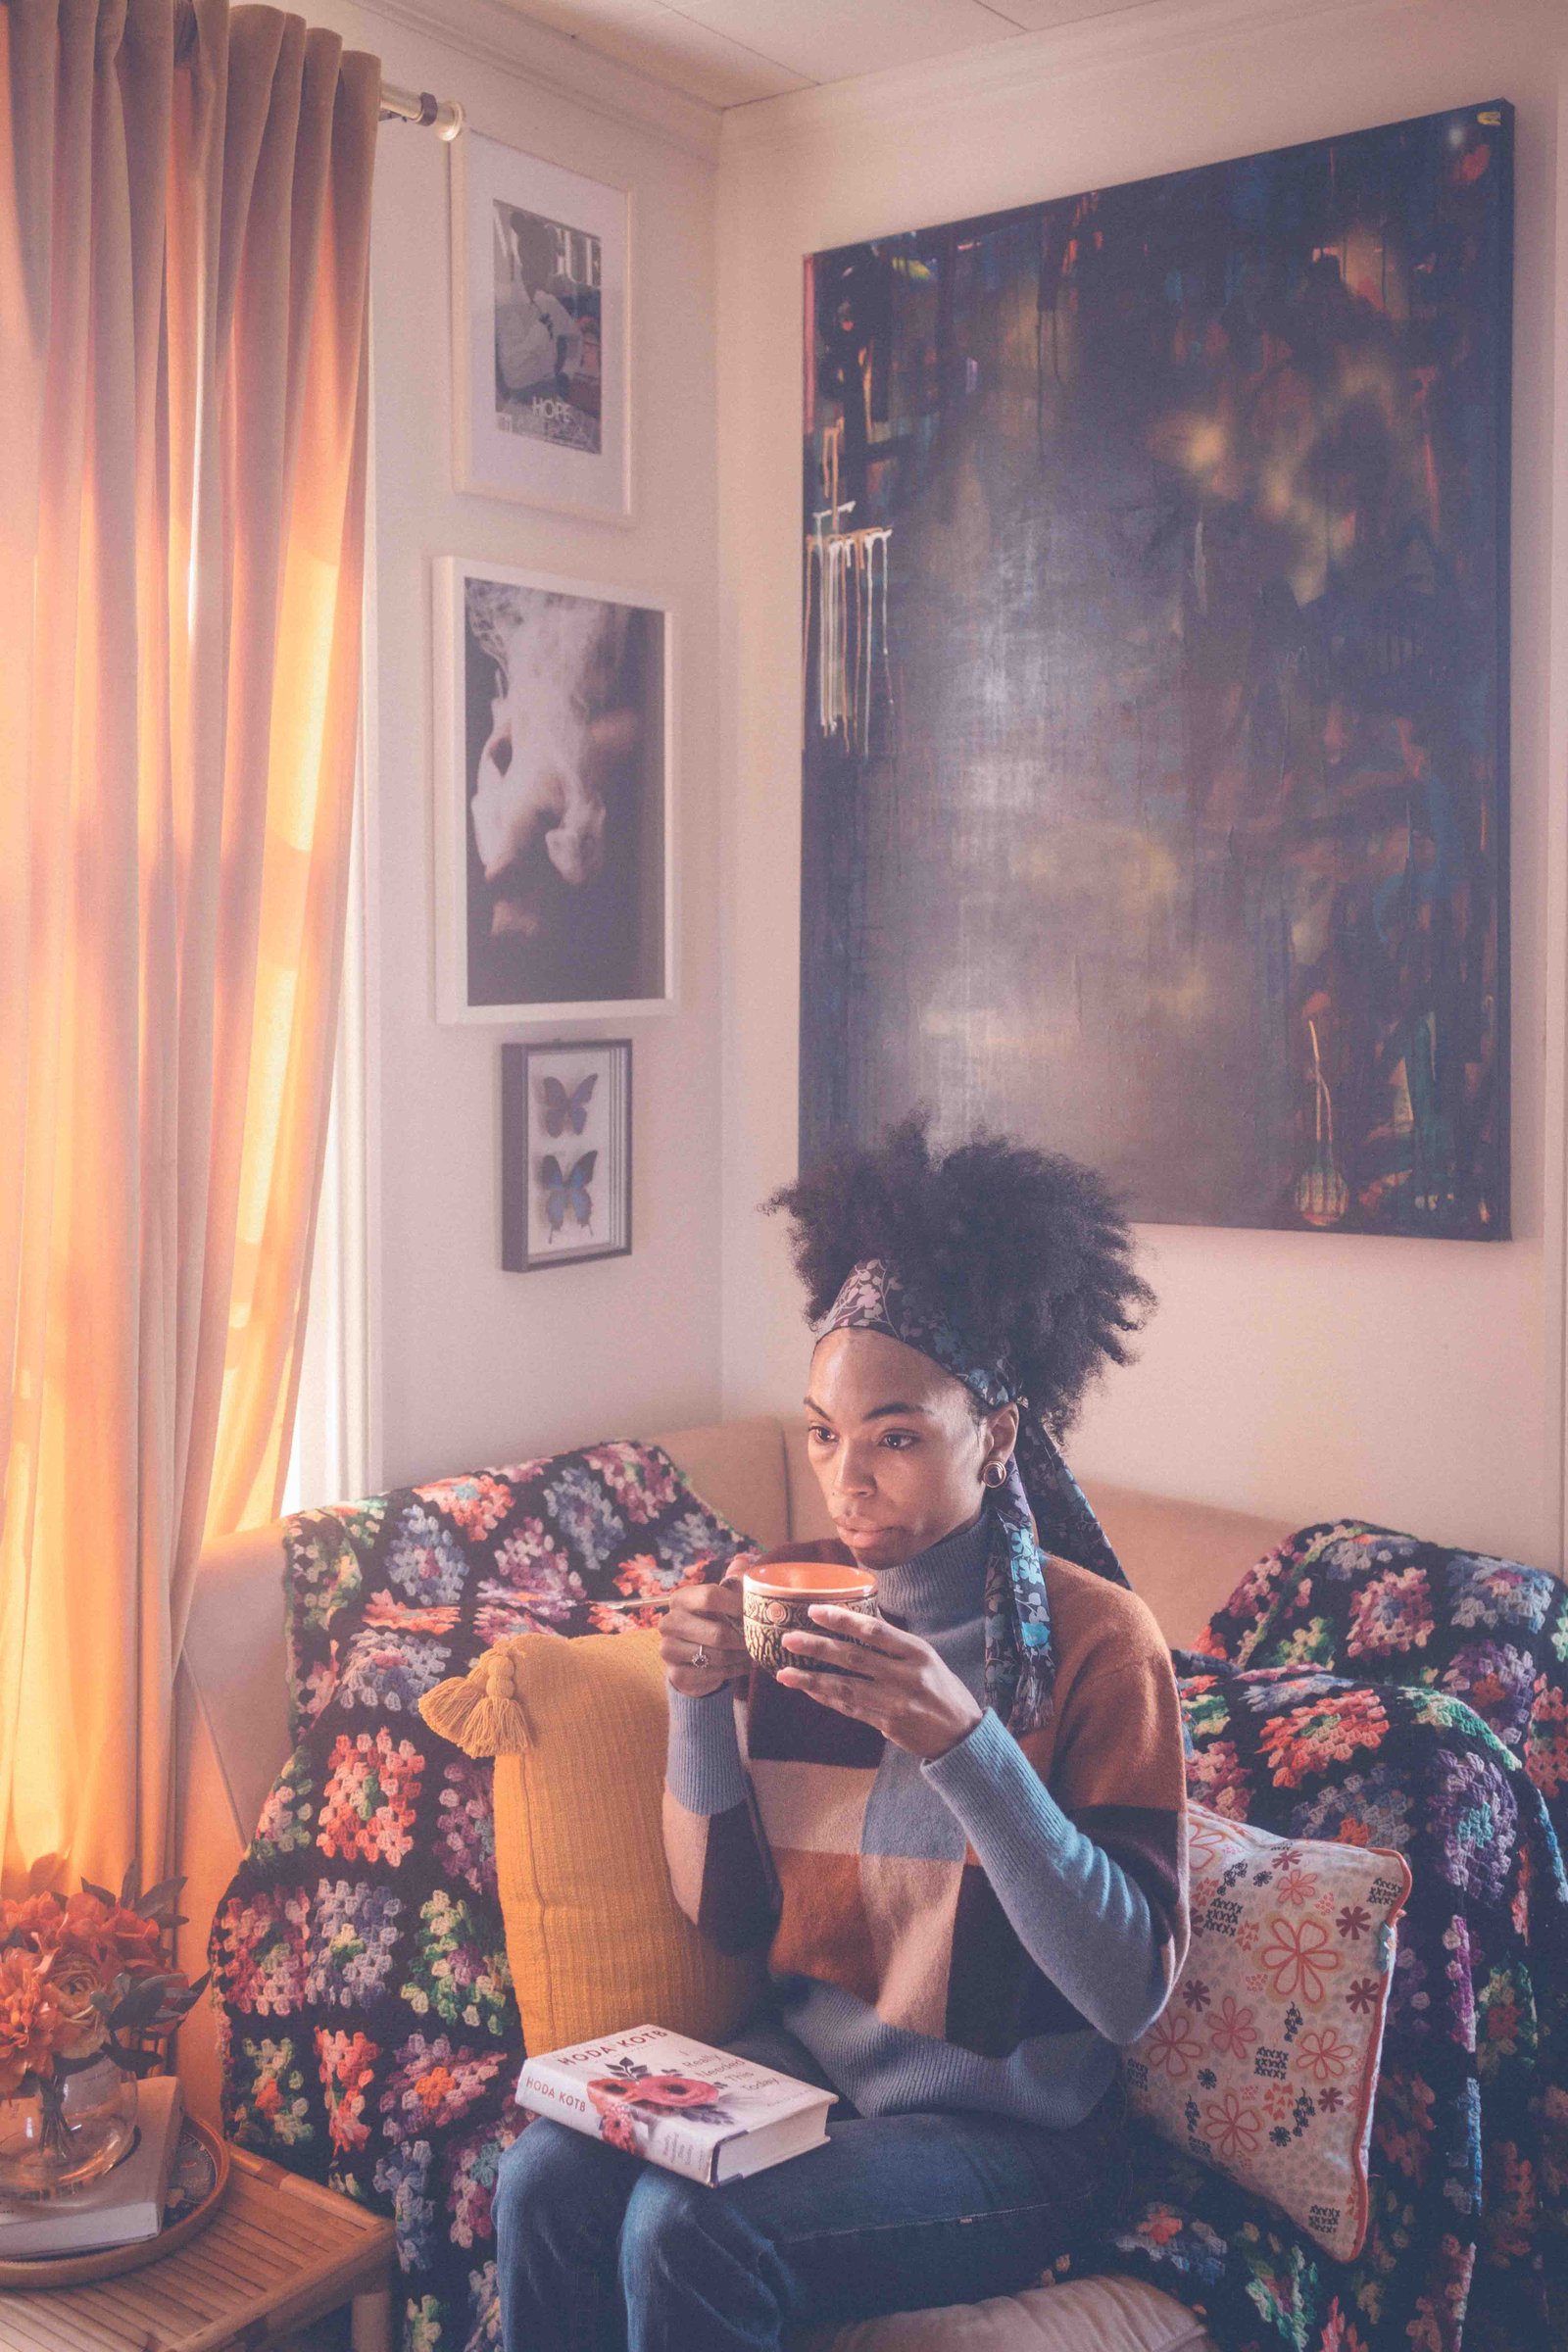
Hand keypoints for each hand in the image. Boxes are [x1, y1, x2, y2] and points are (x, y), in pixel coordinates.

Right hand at [659, 1580, 747, 1697]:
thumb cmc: (712, 1620)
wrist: (693, 1657)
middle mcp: (669, 1622)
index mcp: (681, 1598)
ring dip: (740, 1657)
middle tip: (757, 1640)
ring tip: (751, 1652)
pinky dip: (732, 1671)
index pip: (711, 1596)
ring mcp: (668, 1650)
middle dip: (743, 1639)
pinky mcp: (676, 1674)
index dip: (736, 1605)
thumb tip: (742, 1560)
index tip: (752, 1612)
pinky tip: (739, 1665)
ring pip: (717, 1656)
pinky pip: (713, 1675)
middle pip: (717, 1633)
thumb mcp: (723, 1599)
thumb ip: (733, 1580)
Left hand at [777, 1607, 983, 1760]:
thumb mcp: (927, 1658)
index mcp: (917, 1652)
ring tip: (784, 1672)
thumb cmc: (942, 1688)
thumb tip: (857, 1621)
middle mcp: (906, 1676)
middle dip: (818, 1647)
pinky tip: (807, 1689)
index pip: (874, 1631)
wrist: (962, 1734)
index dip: (843, 1620)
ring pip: (846, 1688)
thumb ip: (894, 1643)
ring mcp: (895, 1703)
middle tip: (789, 1638)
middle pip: (854, 1658)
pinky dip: (828, 1698)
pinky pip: (851, 1709)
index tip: (815, 1611)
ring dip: (812, 1679)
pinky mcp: (888, 1724)